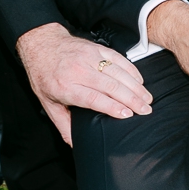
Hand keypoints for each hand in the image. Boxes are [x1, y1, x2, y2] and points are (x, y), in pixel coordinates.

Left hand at [14, 22, 151, 144]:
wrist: (42, 45)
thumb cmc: (44, 75)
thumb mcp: (48, 104)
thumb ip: (63, 124)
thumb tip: (75, 144)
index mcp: (65, 86)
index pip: (93, 98)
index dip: (112, 107)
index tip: (128, 115)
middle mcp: (78, 70)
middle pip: (110, 86)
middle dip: (131, 99)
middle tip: (145, 110)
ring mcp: (88, 57)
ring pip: (117, 72)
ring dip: (135, 86)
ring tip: (147, 99)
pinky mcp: (96, 48)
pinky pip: (118, 58)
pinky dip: (131, 70)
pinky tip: (140, 81)